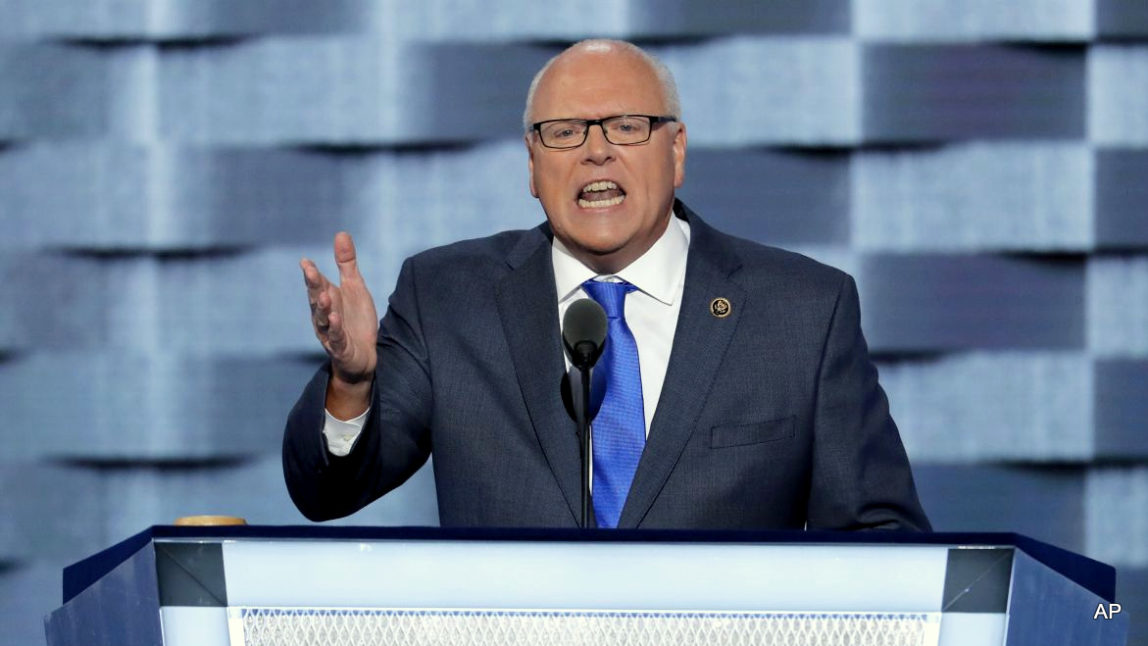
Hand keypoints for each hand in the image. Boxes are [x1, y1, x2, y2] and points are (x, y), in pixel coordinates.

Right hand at [301, 232, 378, 390]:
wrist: (363, 354)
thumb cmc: (355, 319)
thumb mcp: (355, 287)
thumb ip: (347, 263)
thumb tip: (341, 233)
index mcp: (327, 298)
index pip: (317, 283)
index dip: (312, 273)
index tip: (305, 261)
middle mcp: (324, 314)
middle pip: (316, 298)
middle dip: (313, 285)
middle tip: (310, 271)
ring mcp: (330, 331)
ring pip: (324, 318)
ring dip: (323, 308)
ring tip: (324, 295)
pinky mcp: (340, 347)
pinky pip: (337, 337)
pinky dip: (335, 328)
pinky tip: (335, 318)